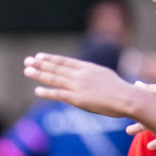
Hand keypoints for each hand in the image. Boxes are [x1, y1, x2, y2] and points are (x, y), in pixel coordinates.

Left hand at [23, 53, 140, 118]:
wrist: (128, 98)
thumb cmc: (121, 90)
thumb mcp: (106, 76)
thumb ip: (93, 75)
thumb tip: (87, 75)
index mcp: (88, 68)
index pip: (65, 62)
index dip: (51, 59)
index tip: (39, 56)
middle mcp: (81, 75)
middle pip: (57, 68)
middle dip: (40, 64)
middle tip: (27, 61)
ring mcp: (79, 86)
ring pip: (55, 78)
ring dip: (40, 74)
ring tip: (27, 71)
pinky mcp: (78, 99)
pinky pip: (59, 94)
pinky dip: (47, 92)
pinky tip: (37, 90)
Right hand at [126, 85, 155, 147]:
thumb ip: (148, 90)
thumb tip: (135, 84)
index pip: (145, 103)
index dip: (135, 107)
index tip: (123, 109)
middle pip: (147, 116)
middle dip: (136, 121)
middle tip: (125, 126)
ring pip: (153, 126)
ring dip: (141, 129)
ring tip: (129, 131)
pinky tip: (149, 147)